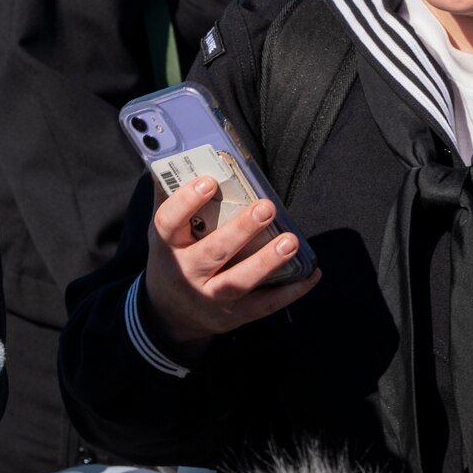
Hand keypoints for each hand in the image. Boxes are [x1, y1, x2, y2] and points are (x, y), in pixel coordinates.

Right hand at [142, 176, 319, 344]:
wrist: (170, 314)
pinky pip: (264, 305)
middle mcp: (186, 272)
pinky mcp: (233, 315)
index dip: (187, 201)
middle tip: (266, 207)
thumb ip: (168, 199)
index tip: (209, 181)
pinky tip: (310, 273)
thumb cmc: (171, 260)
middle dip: (242, 230)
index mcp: (167, 246)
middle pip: (213, 251)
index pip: (169, 222)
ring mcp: (210, 296)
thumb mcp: (161, 233)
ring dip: (267, 261)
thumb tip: (170, 158)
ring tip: (290, 240)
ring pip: (239, 281)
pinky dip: (290, 291)